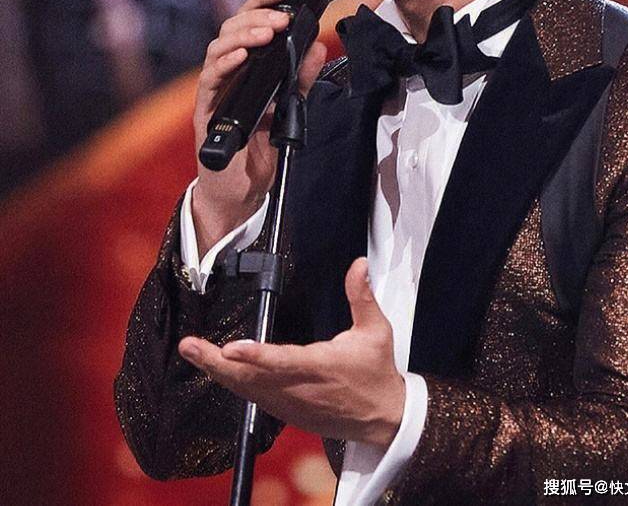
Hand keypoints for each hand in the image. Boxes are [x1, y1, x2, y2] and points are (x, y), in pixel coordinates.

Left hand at [178, 258, 405, 447]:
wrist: (382, 419)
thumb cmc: (376, 374)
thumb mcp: (376, 332)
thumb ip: (362, 296)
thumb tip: (358, 265)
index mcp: (320, 367)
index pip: (282, 361)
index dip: (255, 355)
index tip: (229, 346)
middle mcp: (298, 388)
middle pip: (250, 377)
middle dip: (216, 362)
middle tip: (190, 346)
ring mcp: (289, 404)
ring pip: (245, 388)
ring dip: (217, 370)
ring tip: (192, 351)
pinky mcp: (285, 411)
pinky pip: (252, 396)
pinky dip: (231, 381)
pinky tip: (214, 368)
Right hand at [193, 0, 326, 254]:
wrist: (242, 189)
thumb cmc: (261, 147)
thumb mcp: (291, 107)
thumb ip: (303, 78)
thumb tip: (319, 48)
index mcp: (248, 65)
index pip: (252, 22)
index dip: (266, 0)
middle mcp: (228, 71)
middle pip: (233, 27)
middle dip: (258, 16)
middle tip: (283, 17)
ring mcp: (215, 88)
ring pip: (219, 47)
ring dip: (244, 35)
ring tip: (268, 32)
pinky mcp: (206, 109)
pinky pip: (210, 79)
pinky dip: (226, 64)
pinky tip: (242, 56)